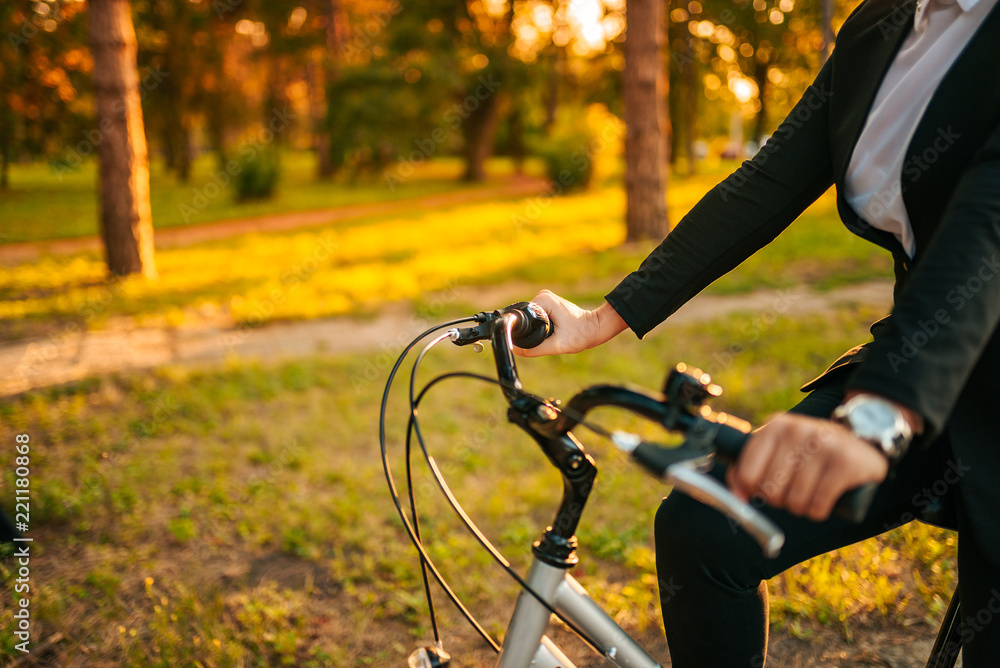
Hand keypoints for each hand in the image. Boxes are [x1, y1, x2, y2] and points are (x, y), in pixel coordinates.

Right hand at [513, 290, 627, 356]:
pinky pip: (536, 316)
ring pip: (530, 318)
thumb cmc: (580, 335)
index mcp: (543, 300)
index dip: (524, 331)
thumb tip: (515, 350)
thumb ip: (535, 349)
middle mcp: (543, 295)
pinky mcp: (548, 304)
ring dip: (536, 328)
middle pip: (526, 317)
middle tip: (547, 339)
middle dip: (531, 330)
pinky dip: (540, 326)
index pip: (523, 317)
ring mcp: (545, 298)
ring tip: (551, 335)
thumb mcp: (556, 346)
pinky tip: (551, 332)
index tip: (531, 341)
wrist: (595, 328)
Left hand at [726, 413, 888, 521]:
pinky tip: (823, 501)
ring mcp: (823, 444)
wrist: (864, 439)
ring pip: (795, 500)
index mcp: (775, 425)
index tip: (763, 491)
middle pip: (771, 490)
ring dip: (801, 508)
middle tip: (792, 492)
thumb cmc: (812, 451)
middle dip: (780, 500)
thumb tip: (737, 498)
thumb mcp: (779, 449)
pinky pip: (818, 505)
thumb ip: (750, 469)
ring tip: (810, 494)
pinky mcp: (845, 463)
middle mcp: (797, 430)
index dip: (752, 491)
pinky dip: (818, 511)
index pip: (747, 473)